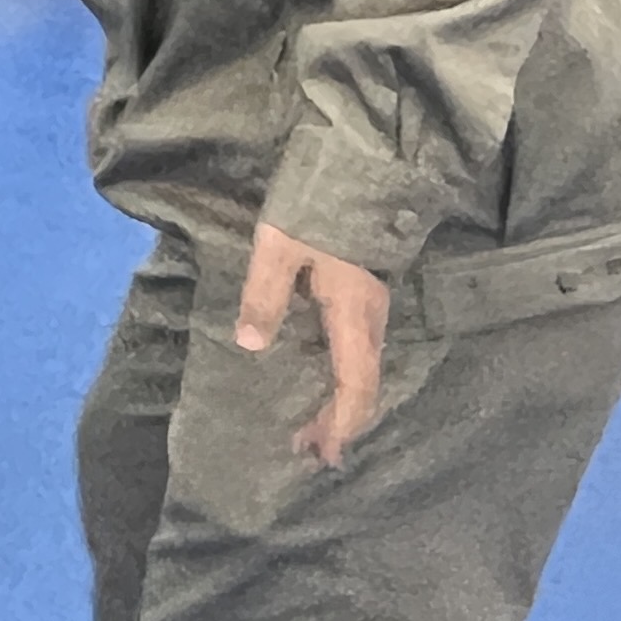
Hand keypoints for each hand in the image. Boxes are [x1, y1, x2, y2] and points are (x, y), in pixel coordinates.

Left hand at [235, 223, 391, 466]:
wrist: (361, 168)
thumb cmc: (317, 207)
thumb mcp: (279, 247)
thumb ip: (264, 294)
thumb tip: (250, 344)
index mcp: (353, 315)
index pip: (355, 385)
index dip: (342, 422)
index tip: (324, 452)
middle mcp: (370, 319)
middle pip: (363, 385)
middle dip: (340, 420)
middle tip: (309, 448)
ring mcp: (371, 307)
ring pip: (362, 369)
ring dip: (340, 400)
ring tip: (311, 425)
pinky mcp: (364, 295)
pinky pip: (357, 352)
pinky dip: (341, 377)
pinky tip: (319, 378)